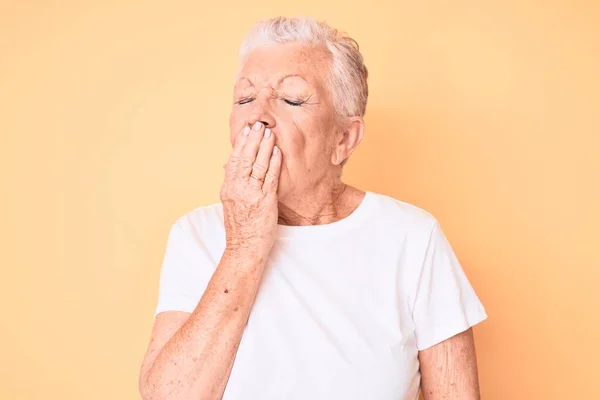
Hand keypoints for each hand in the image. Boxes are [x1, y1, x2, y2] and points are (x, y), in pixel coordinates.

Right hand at [220, 122, 281, 256]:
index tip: (246, 130)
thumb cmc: (240, 228)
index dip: (241, 144)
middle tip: (259, 124)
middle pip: (245, 158)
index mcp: (228, 188)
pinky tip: (277, 152)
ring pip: (257, 165)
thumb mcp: (230, 203)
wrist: (244, 248)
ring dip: (264, 147)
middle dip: (253, 140)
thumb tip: (230, 167)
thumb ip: (232, 184)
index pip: (234, 160)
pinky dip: (273, 163)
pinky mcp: (265, 201)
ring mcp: (251, 195)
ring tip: (269, 133)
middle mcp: (237, 189)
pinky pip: (270, 178)